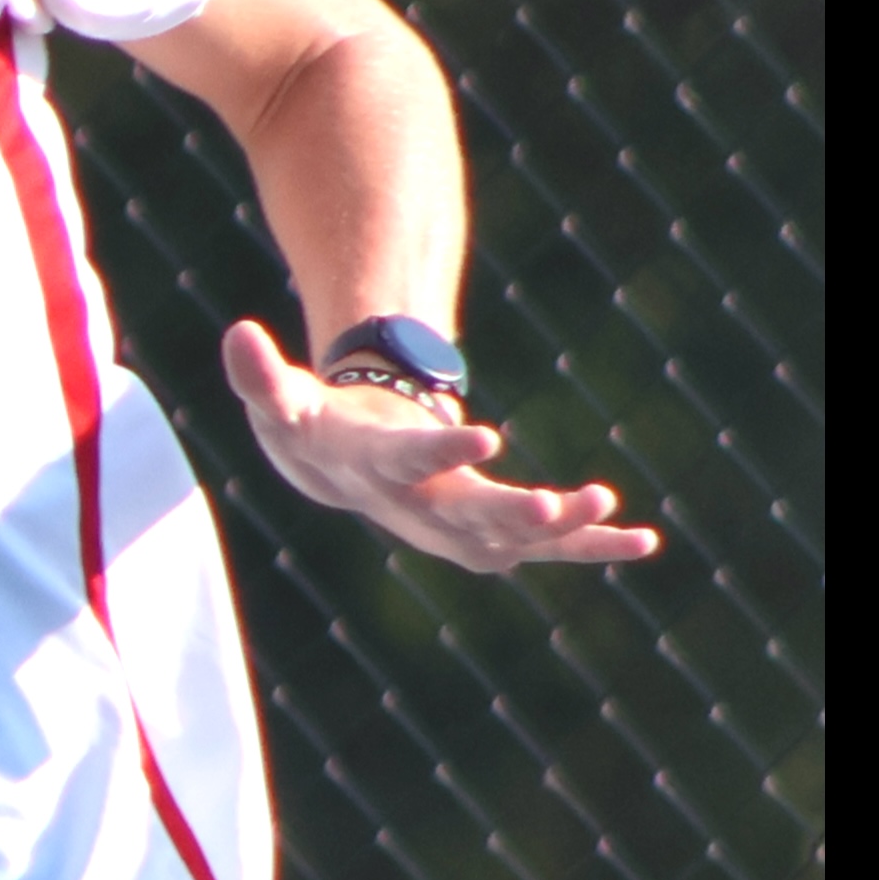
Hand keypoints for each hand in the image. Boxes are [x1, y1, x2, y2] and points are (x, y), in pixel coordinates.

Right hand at [219, 323, 662, 573]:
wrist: (340, 473)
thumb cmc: (313, 428)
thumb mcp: (280, 400)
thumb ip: (259, 376)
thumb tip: (235, 333)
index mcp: (374, 471)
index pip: (408, 464)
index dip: (443, 453)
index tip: (485, 436)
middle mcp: (419, 508)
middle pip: (469, 518)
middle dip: (514, 515)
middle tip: (558, 507)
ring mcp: (458, 525)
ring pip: (513, 538)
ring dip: (562, 531)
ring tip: (609, 507)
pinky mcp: (492, 530)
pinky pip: (547, 546)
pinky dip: (592, 544)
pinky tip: (643, 540)